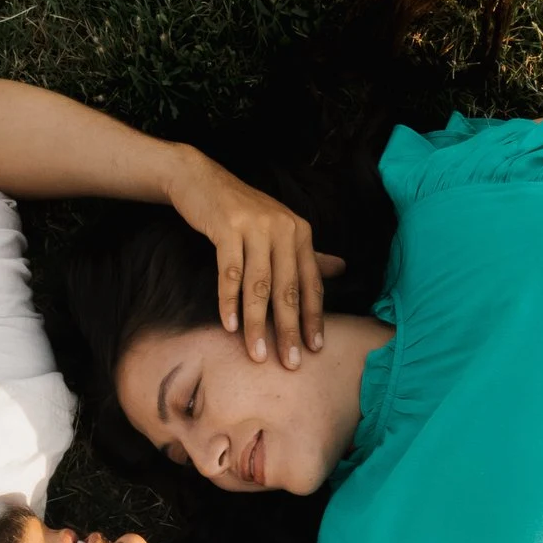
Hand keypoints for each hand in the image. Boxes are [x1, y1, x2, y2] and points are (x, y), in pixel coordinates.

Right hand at [164, 149, 345, 368]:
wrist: (201, 179)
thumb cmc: (242, 211)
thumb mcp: (279, 229)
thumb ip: (308, 253)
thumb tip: (342, 269)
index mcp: (300, 232)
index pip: (311, 283)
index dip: (313, 317)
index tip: (314, 349)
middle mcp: (283, 228)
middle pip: (288, 289)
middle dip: (289, 329)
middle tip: (289, 362)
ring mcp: (255, 227)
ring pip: (258, 286)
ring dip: (257, 324)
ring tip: (257, 354)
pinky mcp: (227, 227)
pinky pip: (229, 273)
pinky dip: (229, 302)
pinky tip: (229, 326)